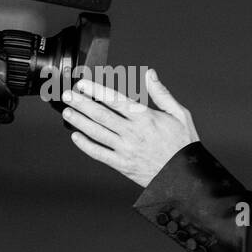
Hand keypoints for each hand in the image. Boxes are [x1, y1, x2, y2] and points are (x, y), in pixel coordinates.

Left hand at [63, 68, 199, 187]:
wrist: (184, 177)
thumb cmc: (183, 145)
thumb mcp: (179, 114)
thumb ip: (162, 93)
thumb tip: (150, 74)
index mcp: (146, 118)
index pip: (116, 100)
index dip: (96, 91)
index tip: (83, 84)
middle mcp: (133, 133)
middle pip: (101, 115)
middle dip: (82, 104)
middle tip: (68, 95)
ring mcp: (126, 150)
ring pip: (97, 133)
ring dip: (80, 122)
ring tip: (67, 112)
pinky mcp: (122, 165)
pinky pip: (99, 154)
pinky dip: (86, 146)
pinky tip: (76, 137)